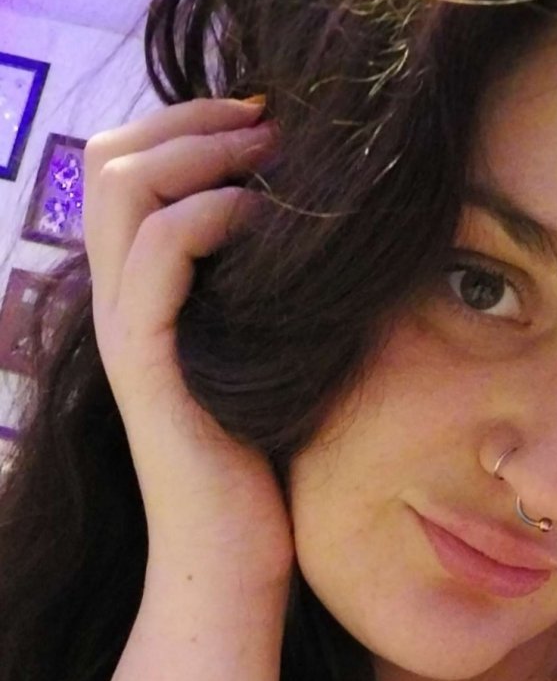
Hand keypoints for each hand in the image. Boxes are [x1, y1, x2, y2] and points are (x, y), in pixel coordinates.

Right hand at [82, 97, 293, 586]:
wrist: (231, 561)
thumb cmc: (263, 465)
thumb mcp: (268, 352)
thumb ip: (265, 289)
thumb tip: (321, 225)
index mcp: (141, 295)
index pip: (124, 169)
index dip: (186, 124)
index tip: (265, 121)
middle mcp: (119, 303)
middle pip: (109, 158)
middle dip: (192, 119)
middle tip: (269, 124)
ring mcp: (127, 330)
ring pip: (120, 187)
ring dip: (202, 151)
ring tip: (270, 159)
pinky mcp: (149, 363)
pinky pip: (158, 252)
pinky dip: (210, 213)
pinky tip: (264, 220)